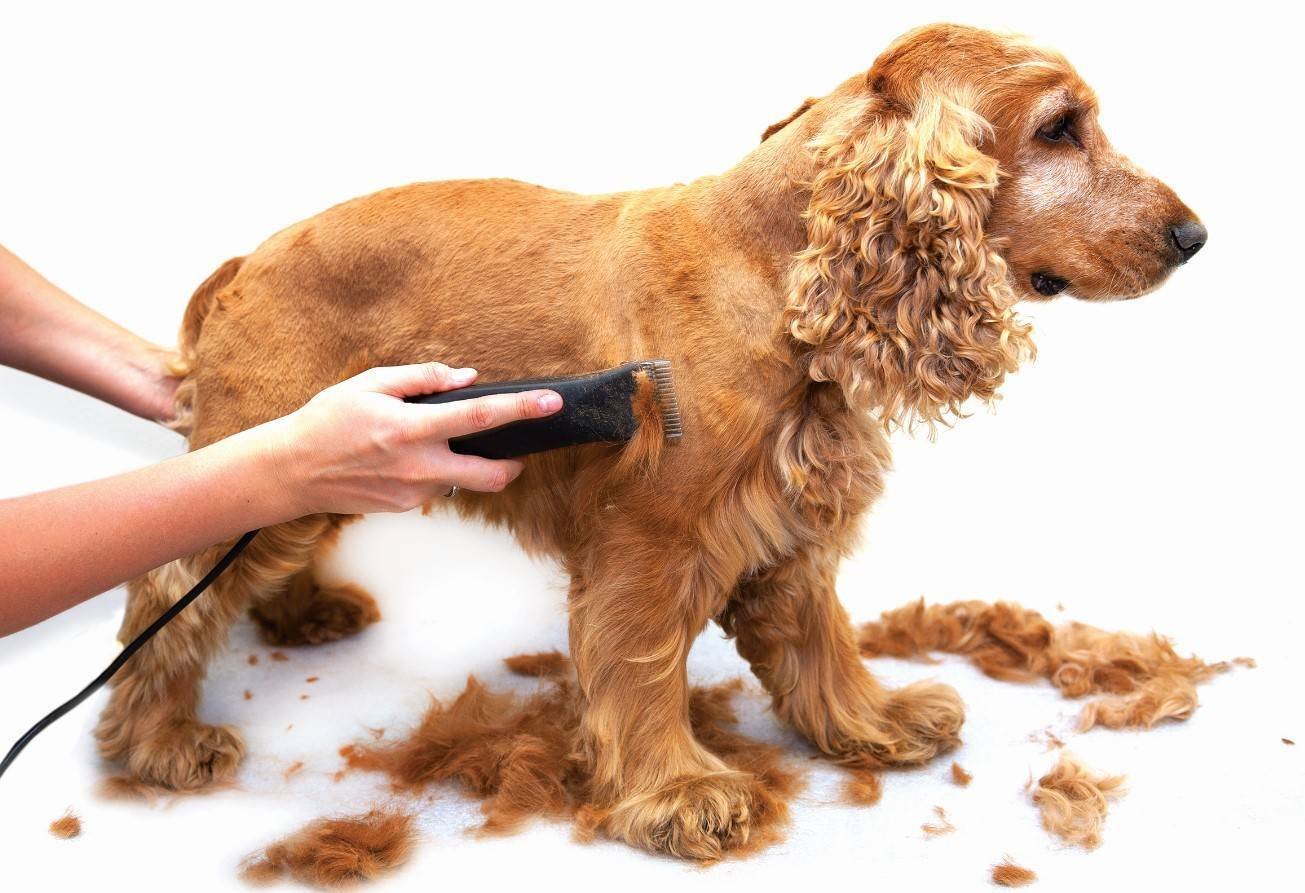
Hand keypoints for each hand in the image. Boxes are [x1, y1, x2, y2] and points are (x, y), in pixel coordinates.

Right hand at [260, 362, 561, 515]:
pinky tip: (405, 459)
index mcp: (411, 429)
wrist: (291, 471)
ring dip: (463, 464)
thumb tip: (466, 378)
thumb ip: (423, 378)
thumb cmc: (328, 421)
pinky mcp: (405, 507)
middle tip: (514, 449)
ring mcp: (414, 493)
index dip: (521, 410)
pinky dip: (434, 471)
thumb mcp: (370, 384)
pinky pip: (436, 488)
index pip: (480, 418)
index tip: (552, 404)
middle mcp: (418, 467)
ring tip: (432, 442)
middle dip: (514, 464)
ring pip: (463, 482)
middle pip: (492, 475)